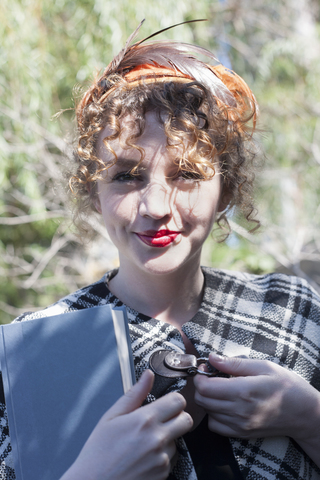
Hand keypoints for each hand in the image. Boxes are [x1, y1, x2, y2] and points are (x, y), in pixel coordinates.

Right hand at [61, 369, 192, 479]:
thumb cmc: (98, 453)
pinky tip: (145, 457)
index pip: (178, 401)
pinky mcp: (163, 474)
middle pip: (186, 419)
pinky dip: (163, 457)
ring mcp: (162, 458)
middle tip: (162, 420)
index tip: (165, 404)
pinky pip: (172, 459)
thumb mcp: (111, 417)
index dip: (172, 400)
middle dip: (177, 417)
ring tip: (146, 443)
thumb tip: (147, 376)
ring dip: (168, 439)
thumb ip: (134, 394)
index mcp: (145, 420)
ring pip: (179, 440)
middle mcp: (157, 439)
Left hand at [194, 353, 319, 446]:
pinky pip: (215, 426)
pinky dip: (214, 414)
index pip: (205, 388)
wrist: (304, 413)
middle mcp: (239, 411)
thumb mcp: (263, 366)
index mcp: (243, 391)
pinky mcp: (241, 434)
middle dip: (200, 386)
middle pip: (202, 400)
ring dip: (207, 399)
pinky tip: (224, 404)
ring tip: (219, 389)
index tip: (205, 368)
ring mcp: (240, 425)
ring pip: (207, 413)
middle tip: (210, 376)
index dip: (199, 376)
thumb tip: (212, 357)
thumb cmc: (286, 385)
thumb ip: (234, 363)